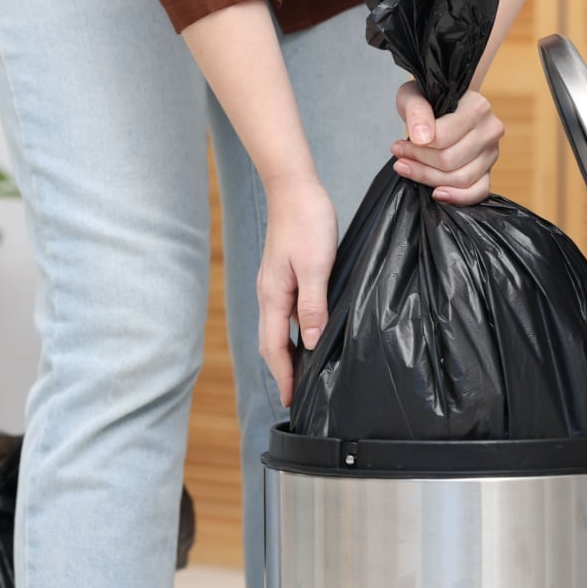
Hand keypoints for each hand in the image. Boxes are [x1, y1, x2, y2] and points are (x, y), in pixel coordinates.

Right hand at [256, 175, 337, 406]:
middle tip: (297, 396)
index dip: (284, 376)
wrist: (294, 186)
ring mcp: (275, 285)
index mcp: (274, 295)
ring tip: (304, 374)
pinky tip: (310, 335)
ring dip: (287, 353)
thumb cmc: (307, 221)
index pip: (274, 347)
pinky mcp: (284, 275)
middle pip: (271, 343)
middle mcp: (269, 294)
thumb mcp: (317, 264)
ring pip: (278, 329)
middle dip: (282, 371)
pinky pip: (286, 314)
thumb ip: (314, 304)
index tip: (292, 400)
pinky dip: (294, 332)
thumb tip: (311, 342)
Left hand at [390, 82, 503, 204]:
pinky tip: (436, 194)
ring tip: (408, 168)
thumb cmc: (428, 100)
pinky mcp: (489, 170)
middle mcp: (490, 129)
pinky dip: (457, 197)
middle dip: (419, 163)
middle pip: (450, 161)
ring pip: (460, 178)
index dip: (416, 147)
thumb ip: (416, 111)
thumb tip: (422, 139)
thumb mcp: (413, 95)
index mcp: (478, 107)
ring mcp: (492, 152)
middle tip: (400, 157)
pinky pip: (478, 192)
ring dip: (429, 178)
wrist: (444, 106)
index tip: (399, 145)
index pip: (443, 138)